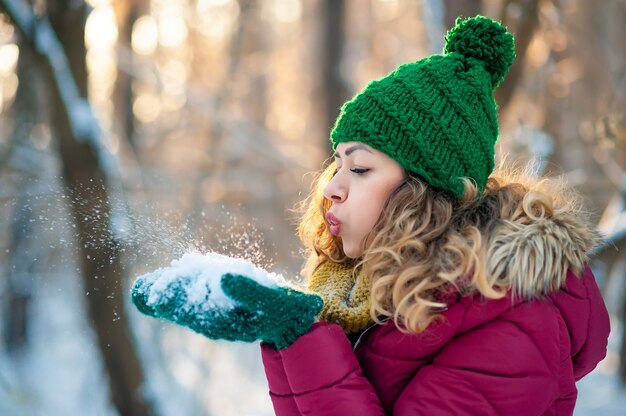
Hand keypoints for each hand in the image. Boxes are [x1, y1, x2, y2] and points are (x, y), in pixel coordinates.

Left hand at [131, 271, 322, 348]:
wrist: (294, 319)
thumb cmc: (284, 310)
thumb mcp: (271, 299)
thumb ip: (249, 290)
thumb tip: (223, 278)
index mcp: (224, 321)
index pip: (190, 309)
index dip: (170, 298)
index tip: (152, 290)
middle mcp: (217, 321)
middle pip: (184, 308)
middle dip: (164, 296)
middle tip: (141, 288)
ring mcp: (219, 316)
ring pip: (189, 305)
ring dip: (172, 293)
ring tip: (150, 285)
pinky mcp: (224, 309)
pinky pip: (200, 301)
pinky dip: (188, 290)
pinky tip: (180, 278)